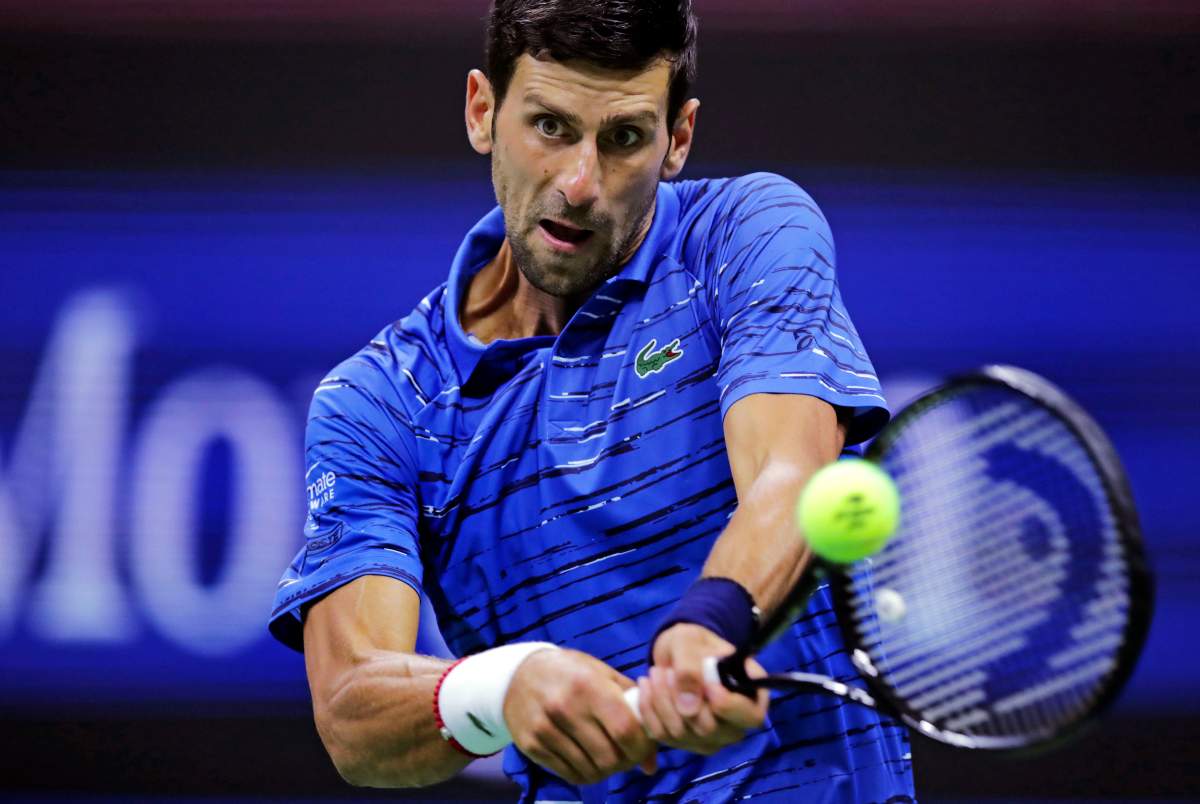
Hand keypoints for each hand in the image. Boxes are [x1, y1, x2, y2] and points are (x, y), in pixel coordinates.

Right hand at [503, 648, 657, 784]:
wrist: (517, 674)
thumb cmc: (569, 672)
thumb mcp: (602, 674)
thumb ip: (633, 709)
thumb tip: (652, 760)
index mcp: (587, 685)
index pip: (624, 729)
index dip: (642, 747)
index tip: (644, 749)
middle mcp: (564, 708)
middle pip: (609, 757)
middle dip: (625, 762)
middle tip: (627, 755)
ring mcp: (545, 729)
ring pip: (590, 771)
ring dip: (606, 771)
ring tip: (608, 756)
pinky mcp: (532, 746)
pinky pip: (570, 775)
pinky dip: (586, 773)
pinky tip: (588, 759)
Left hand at [636, 623, 767, 754]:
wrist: (676, 653)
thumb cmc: (692, 642)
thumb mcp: (689, 641)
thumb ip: (690, 668)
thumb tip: (689, 709)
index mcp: (752, 694)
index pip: (751, 716)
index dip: (728, 706)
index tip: (707, 686)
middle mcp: (736, 722)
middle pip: (710, 730)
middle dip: (679, 699)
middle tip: (663, 671)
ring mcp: (712, 737)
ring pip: (683, 734)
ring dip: (661, 702)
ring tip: (655, 673)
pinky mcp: (687, 742)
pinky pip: (664, 737)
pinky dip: (649, 711)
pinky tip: (647, 688)